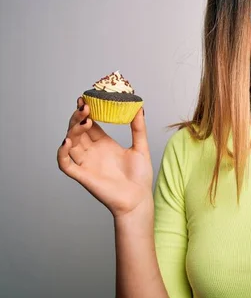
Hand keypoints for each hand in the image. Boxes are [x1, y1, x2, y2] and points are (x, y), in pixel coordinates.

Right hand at [57, 97, 153, 217]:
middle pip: (78, 131)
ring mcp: (86, 163)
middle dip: (78, 117)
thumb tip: (139, 107)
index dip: (86, 112)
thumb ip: (138, 128)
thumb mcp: (141, 147)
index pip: (90, 124)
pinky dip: (62, 154)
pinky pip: (65, 164)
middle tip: (85, 107)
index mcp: (104, 144)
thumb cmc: (139, 177)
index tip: (86, 98)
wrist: (138, 199)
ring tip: (84, 121)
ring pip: (70, 143)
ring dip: (72, 130)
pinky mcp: (83, 176)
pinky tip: (67, 142)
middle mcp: (93, 152)